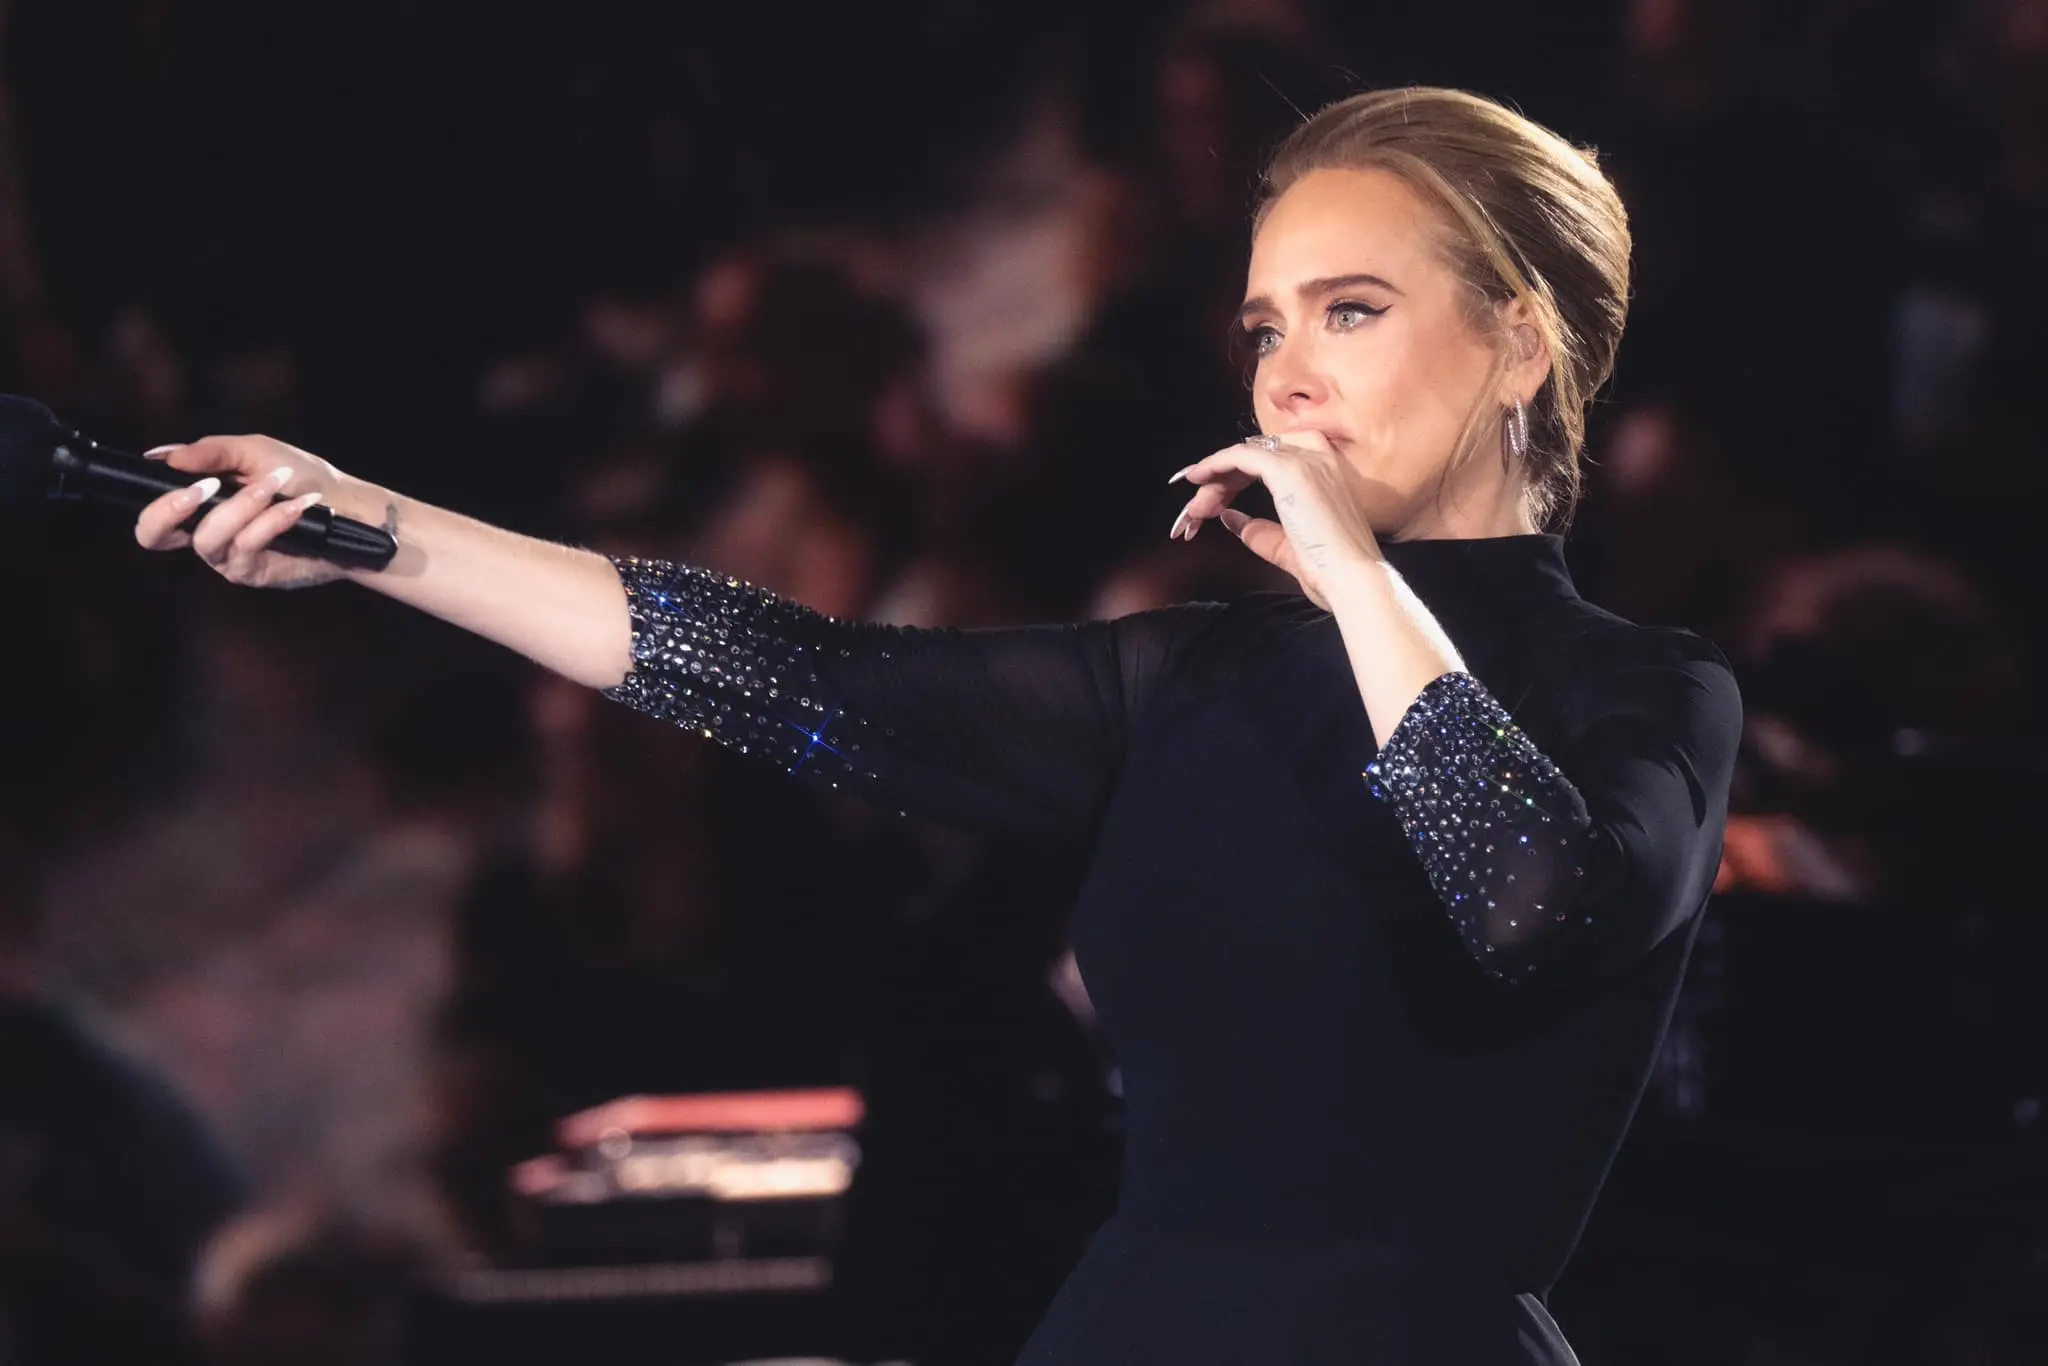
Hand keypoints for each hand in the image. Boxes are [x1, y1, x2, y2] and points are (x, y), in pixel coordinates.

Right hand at [133, 434, 371, 589]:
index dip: (151, 496)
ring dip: (242, 505)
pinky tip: (296, 506)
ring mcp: (227, 556)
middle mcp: (204, 534)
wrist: (347, 508)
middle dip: (169, 510)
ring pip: (209, 537)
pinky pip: (248, 545)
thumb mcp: (255, 452)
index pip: (152, 510)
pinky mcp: (253, 572)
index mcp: (198, 505)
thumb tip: (166, 456)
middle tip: (204, 488)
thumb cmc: (300, 478)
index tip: (175, 469)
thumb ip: (212, 452)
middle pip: (153, 536)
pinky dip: (271, 520)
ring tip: (276, 484)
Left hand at [1166, 430, 1383, 609]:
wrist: (1352, 579)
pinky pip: (1240, 456)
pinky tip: (1196, 479)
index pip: (1269, 461)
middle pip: (1253, 456)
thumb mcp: (1287, 547)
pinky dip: (1214, 464)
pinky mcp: (1289, 470)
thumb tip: (1230, 519)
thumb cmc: (1330, 571)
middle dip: (1219, 481)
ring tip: (1193, 509)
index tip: (1210, 499)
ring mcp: (1305, 460)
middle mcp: (1317, 456)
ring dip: (1213, 480)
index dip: (1234, 477)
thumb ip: (1259, 530)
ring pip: (1243, 456)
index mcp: (1324, 471)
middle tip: (1195, 512)